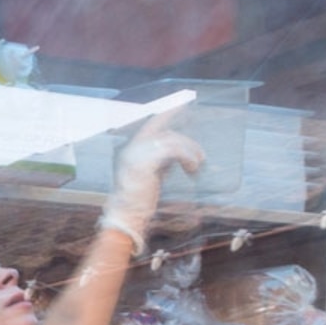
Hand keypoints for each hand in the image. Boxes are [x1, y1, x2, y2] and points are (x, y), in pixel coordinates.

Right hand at [104, 110, 205, 246]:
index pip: (152, 126)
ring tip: (197, 166)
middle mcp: (132, 150)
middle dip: (186, 140)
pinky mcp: (145, 163)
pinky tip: (193, 168)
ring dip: (189, 151)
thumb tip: (179, 157)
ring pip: (171, 141)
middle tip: (201, 155)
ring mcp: (136, 156)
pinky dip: (187, 157)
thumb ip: (160, 164)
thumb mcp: (151, 178)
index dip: (167, 115)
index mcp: (131, 152)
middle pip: (164, 133)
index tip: (182, 106)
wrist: (125, 218)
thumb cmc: (137, 204)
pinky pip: (173, 151)